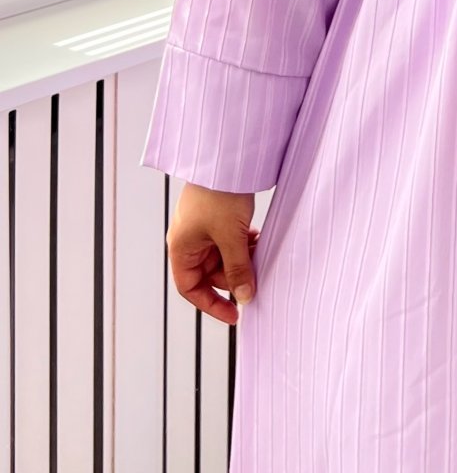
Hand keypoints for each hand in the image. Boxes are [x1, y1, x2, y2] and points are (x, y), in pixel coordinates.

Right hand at [166, 181, 258, 323]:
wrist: (227, 157)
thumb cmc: (218, 193)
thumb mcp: (230, 237)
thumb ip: (238, 270)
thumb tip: (245, 297)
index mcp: (182, 247)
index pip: (190, 288)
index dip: (211, 304)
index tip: (234, 315)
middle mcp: (189, 240)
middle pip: (210, 273)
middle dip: (234, 277)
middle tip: (256, 278)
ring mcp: (203, 228)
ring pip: (223, 257)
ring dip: (241, 260)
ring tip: (259, 254)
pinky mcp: (218, 217)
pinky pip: (230, 241)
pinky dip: (244, 245)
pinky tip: (258, 239)